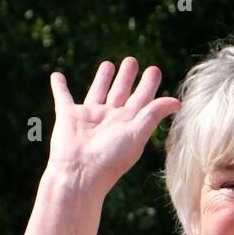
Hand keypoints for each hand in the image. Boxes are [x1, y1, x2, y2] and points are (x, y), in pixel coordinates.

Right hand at [46, 57, 180, 196]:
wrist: (79, 174)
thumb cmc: (110, 159)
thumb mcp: (136, 134)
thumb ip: (153, 114)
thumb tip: (177, 101)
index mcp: (128, 123)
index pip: (141, 99)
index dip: (148, 84)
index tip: (154, 70)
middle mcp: (109, 119)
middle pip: (120, 92)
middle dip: (126, 77)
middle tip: (131, 61)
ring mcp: (88, 117)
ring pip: (97, 91)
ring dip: (102, 78)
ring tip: (108, 64)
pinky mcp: (68, 116)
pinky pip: (63, 97)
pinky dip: (59, 86)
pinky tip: (56, 75)